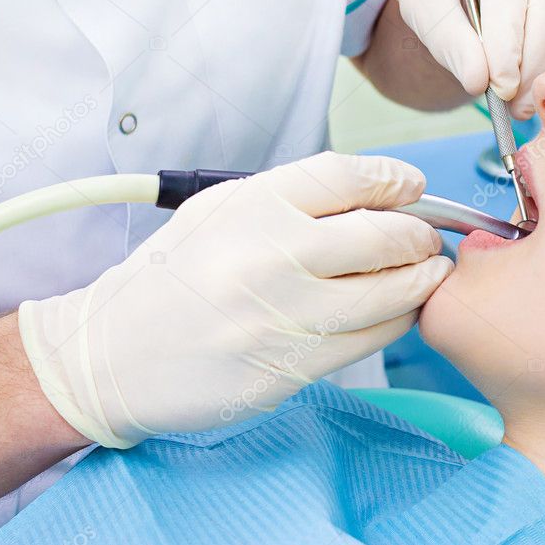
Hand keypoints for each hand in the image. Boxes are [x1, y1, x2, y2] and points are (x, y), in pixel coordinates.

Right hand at [18, 152, 452, 447]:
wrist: (115, 354)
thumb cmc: (177, 276)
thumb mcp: (222, 210)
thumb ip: (295, 198)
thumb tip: (380, 193)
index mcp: (253, 205)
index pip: (348, 176)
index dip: (395, 179)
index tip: (413, 187)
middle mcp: (271, 256)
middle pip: (384, 236)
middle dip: (422, 235)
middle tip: (429, 238)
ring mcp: (282, 317)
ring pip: (390, 295)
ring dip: (423, 281)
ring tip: (429, 273)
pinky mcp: (289, 368)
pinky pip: (370, 340)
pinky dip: (396, 321)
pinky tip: (398, 310)